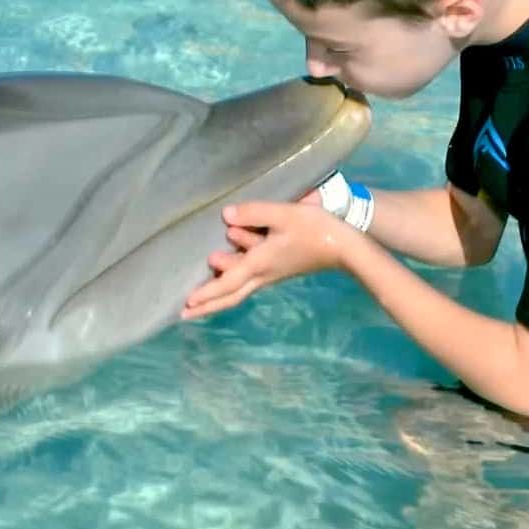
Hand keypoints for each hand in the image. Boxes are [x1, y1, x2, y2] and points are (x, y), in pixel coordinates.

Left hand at [181, 200, 360, 319]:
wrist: (345, 248)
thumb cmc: (315, 230)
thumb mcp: (284, 215)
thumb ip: (254, 213)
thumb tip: (226, 216)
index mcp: (260, 263)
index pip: (227, 283)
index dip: (206, 293)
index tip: (186, 304)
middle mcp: (262, 274)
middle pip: (230, 295)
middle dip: (207, 306)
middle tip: (184, 315)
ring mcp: (272, 274)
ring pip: (239, 289)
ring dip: (218, 294)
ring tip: (197, 297)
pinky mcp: (279, 269)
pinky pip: (249, 280)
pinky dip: (232, 282)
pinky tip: (228, 275)